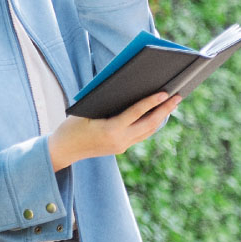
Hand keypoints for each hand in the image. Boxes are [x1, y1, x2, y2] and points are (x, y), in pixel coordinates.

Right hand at [48, 92, 181, 170]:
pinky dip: (151, 124)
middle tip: (177, 97)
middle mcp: (120, 140)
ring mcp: (122, 146)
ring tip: (172, 104)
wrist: (62, 150)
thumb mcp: (86, 110)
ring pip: (148, 131)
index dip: (152, 102)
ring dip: (161, 117)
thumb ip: (107, 103)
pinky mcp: (121, 147)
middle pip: (149, 124)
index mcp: (110, 130)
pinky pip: (141, 134)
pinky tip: (157, 115)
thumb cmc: (71, 126)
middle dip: (164, 110)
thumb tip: (129, 91)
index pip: (137, 113)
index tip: (165, 92)